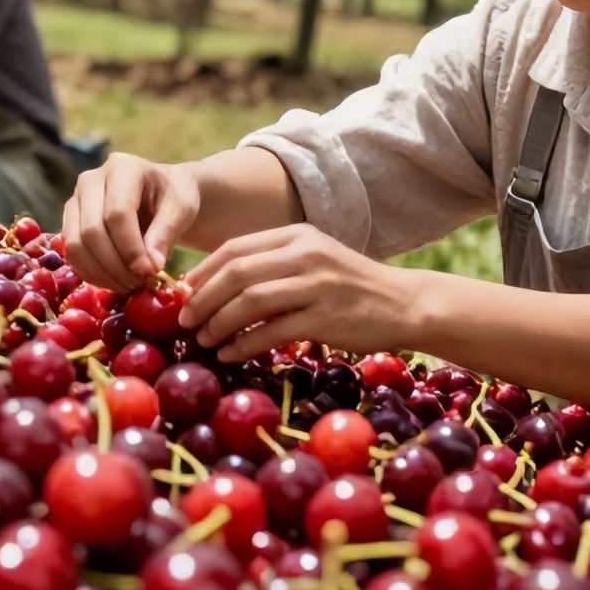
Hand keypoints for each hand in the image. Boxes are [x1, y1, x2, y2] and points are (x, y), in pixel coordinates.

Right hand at [62, 153, 200, 292]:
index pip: (117, 213)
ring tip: (128, 286)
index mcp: (122, 167)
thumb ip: (166, 233)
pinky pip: (71, 254)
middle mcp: (90, 180)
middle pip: (92, 231)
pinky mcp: (69, 222)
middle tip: (139, 283)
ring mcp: (75, 201)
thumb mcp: (181, 209)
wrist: (159, 196)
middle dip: (115, 264)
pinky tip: (114, 282)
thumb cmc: (173, 198)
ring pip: (76, 244)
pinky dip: (91, 273)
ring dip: (101, 273)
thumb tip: (150, 267)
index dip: (131, 248)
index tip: (149, 272)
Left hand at [179, 224, 417, 362]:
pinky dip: (243, 344)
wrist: (405, 304)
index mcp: (298, 236)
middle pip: (236, 273)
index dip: (204, 271)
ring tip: (203, 339)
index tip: (184, 293)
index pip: (236, 248)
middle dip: (203, 299)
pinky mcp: (325, 318)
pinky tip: (229, 353)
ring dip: (218, 323)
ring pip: (249, 301)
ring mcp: (316, 285)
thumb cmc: (353, 286)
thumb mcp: (316, 259)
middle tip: (185, 321)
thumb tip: (219, 286)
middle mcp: (305, 255)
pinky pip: (272, 332)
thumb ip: (275, 265)